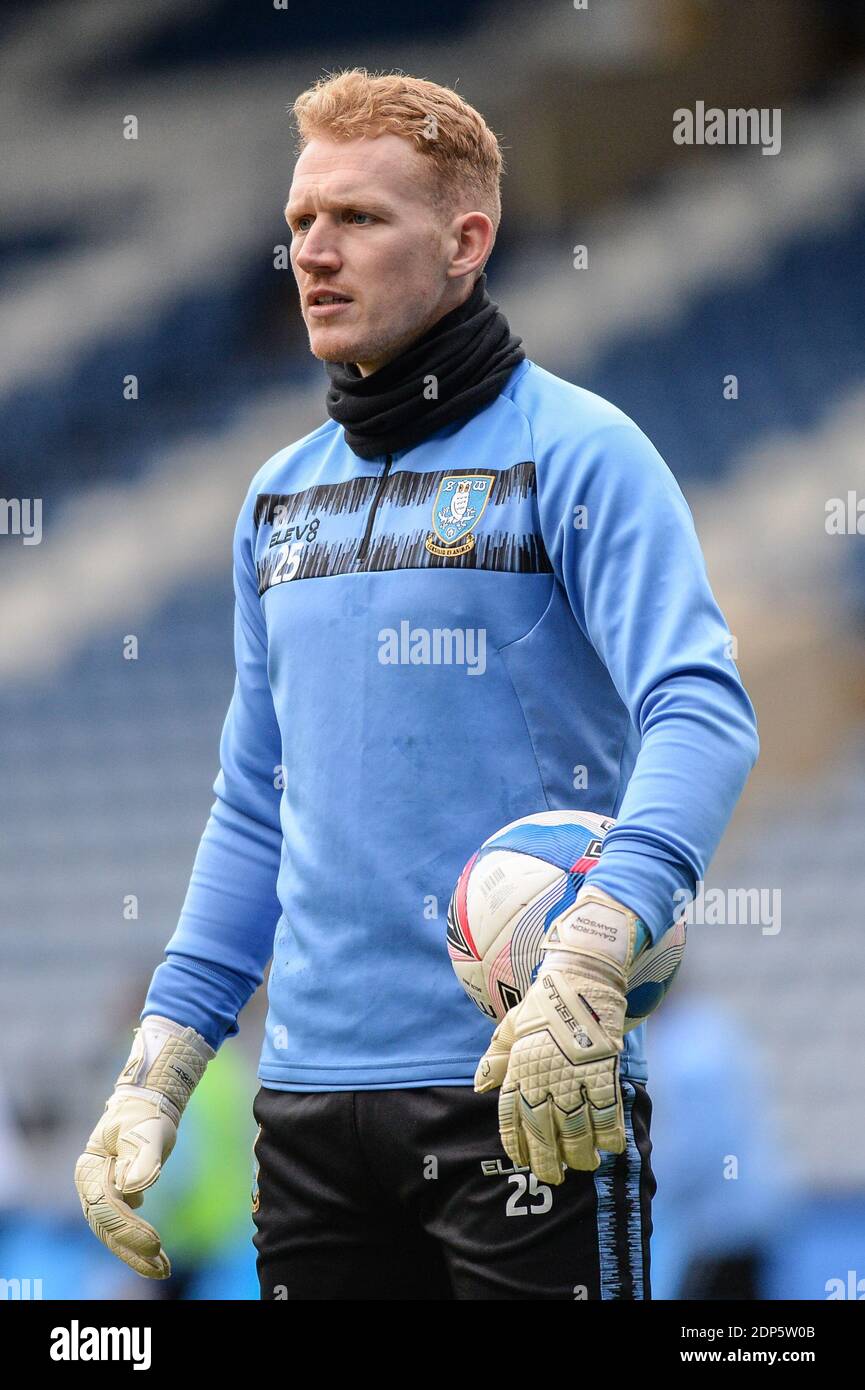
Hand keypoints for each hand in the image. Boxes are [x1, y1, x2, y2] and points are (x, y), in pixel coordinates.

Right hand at [74, 1015, 213, 1278]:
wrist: (148, 1105)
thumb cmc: (147, 1115)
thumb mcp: (149, 1131)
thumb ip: (143, 1158)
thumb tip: (132, 1190)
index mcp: (91, 1168)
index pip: (106, 1206)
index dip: (128, 1228)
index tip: (155, 1242)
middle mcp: (91, 1185)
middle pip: (106, 1226)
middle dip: (132, 1249)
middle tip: (161, 1266)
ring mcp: (101, 1193)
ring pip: (112, 1231)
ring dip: (134, 1252)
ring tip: (162, 1269)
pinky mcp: (116, 1198)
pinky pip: (123, 1226)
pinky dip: (138, 1242)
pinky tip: (158, 1257)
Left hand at [474, 887, 645, 1183]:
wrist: (582, 974)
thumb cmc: (546, 999)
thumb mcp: (511, 1025)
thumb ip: (496, 1058)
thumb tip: (478, 1085)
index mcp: (520, 1066)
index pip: (512, 1115)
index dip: (517, 1143)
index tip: (522, 1161)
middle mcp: (544, 1075)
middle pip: (544, 1131)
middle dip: (548, 1159)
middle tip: (552, 1177)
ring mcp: (575, 1074)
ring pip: (577, 1129)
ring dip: (580, 1153)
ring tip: (583, 1164)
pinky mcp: (603, 1069)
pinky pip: (608, 1112)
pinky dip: (610, 1133)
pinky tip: (611, 1146)